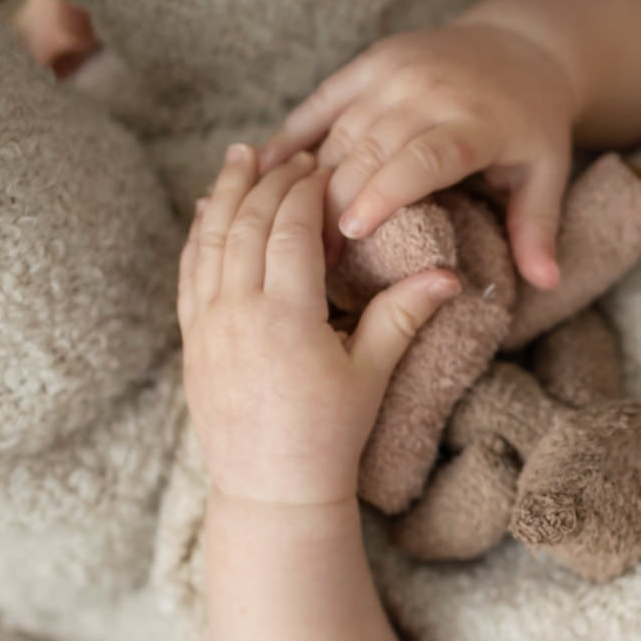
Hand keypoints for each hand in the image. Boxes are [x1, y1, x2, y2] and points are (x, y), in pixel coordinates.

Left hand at [179, 144, 460, 506]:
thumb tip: (451, 275)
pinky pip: (189, 272)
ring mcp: (207, 325)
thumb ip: (403, 315)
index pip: (292, 231)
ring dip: (226, 192)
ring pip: (210, 240)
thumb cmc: (330, 435)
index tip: (326, 168)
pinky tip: (208, 208)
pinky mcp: (192, 340)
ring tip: (243, 155)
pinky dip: (199, 233)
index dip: (308, 192)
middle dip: (270, 181)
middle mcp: (238, 313)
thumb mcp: (372, 374)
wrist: (271, 489)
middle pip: (247, 224)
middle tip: (292, 152)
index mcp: (286, 317)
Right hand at [257, 23, 577, 288]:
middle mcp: (432, 89)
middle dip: (337, 200)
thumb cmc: (533, 125)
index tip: (350, 232)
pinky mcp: (372, 60)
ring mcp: (397, 69)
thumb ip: (538, 228)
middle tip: (315, 253)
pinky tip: (264, 167)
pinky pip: (324, 98)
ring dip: (312, 177)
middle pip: (371, 148)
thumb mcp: (546, 175)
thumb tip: (547, 282)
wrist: (522, 49)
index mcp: (476, 122)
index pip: (423, 159)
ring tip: (288, 226)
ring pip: (342, 128)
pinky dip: (294, 131)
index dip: (384, 193)